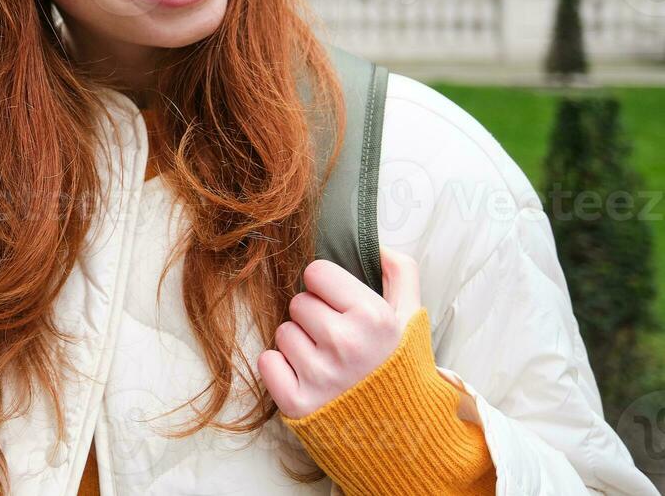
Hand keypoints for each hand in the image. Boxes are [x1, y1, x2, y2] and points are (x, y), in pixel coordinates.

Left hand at [258, 245, 423, 419]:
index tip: (343, 308)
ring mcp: (319, 376)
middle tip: (338, 341)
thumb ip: (401, 273)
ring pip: (282, 332)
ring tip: (328, 363)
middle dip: (315, 317)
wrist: (403, 437)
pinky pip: (267, 362)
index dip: (328, 289)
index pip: (316, 273)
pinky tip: (308, 379)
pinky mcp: (297, 403)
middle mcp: (345, 344)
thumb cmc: (401, 370)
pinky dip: (282, 369)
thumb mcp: (412, 319)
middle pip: (298, 302)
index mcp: (373, 317)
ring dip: (300, 344)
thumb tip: (375, 244)